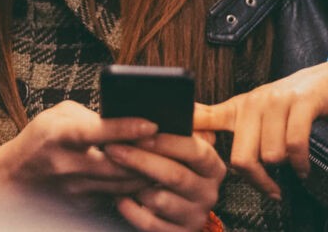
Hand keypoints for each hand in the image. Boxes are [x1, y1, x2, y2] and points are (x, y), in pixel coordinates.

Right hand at [0, 101, 155, 207]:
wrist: (14, 179)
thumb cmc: (41, 138)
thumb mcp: (59, 116)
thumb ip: (92, 116)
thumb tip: (128, 119)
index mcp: (58, 135)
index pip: (96, 131)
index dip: (126, 128)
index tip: (153, 123)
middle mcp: (66, 165)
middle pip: (117, 164)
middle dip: (148, 155)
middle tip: (174, 144)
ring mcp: (74, 190)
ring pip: (122, 184)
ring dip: (147, 173)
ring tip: (170, 159)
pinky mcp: (82, 205)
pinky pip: (117, 196)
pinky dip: (136, 187)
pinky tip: (153, 177)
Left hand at [103, 133, 226, 230]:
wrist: (177, 211)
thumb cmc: (175, 168)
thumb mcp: (184, 148)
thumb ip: (181, 128)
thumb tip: (166, 108)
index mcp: (213, 166)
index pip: (195, 150)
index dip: (166, 142)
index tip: (139, 133)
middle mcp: (209, 192)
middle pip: (175, 175)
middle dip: (140, 160)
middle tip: (113, 149)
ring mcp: (195, 216)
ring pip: (160, 200)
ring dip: (134, 186)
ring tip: (117, 173)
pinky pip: (150, 224)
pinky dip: (131, 210)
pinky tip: (119, 197)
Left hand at [193, 61, 327, 198]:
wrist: (323, 82)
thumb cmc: (286, 103)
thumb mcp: (250, 112)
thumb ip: (222, 124)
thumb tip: (197, 143)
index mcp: (237, 108)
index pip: (204, 119)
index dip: (192, 137)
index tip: (188, 156)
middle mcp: (253, 103)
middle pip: (242, 157)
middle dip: (258, 179)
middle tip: (270, 188)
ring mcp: (277, 101)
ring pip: (271, 154)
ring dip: (285, 167)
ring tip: (291, 164)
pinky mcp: (301, 102)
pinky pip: (295, 145)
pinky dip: (300, 164)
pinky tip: (302, 167)